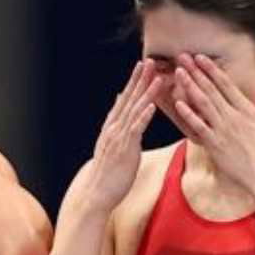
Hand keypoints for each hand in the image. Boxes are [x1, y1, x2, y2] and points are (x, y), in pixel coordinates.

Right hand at [79, 60, 164, 211]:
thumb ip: (117, 126)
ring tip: (158, 77)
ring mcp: (119, 137)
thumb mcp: (111, 145)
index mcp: (113, 127)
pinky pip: (136, 129)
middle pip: (130, 99)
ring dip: (146, 93)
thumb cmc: (108, 173)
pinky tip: (152, 105)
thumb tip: (119, 108)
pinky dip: (143, 116)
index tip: (142, 65)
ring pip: (135, 110)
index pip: (125, 99)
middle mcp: (114, 128)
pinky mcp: (125, 149)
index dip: (134, 81)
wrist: (96, 193)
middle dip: (141, 79)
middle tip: (150, 61)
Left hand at [168, 54, 254, 199]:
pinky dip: (188, 114)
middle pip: (211, 90)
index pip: (227, 85)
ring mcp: (224, 130)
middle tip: (182, 57)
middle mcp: (234, 117)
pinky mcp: (215, 146)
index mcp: (248, 110)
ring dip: (190, 87)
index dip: (212, 70)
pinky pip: (199, 127)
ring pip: (203, 104)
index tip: (200, 58)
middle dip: (196, 72)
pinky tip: (178, 103)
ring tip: (178, 73)